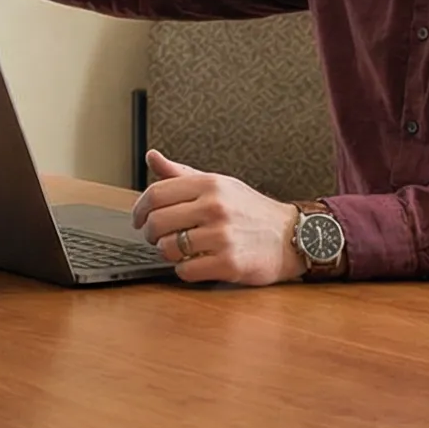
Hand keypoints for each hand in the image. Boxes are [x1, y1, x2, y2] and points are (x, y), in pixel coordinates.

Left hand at [128, 149, 306, 285]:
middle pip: (157, 222)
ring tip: (179, 250)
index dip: (139, 209)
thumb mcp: (219, 184)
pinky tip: (196, 263)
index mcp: (210, 184)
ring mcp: (223, 236)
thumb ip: (182, 174)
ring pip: (168, 248)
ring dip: (168, 253)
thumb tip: (152, 156)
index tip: (138, 219)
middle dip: (150, 233)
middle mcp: (215, 207)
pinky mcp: (229, 263)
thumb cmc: (250, 210)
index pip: (156, 194)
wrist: (290, 236)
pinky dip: (185, 270)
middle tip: (156, 237)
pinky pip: (186, 271)